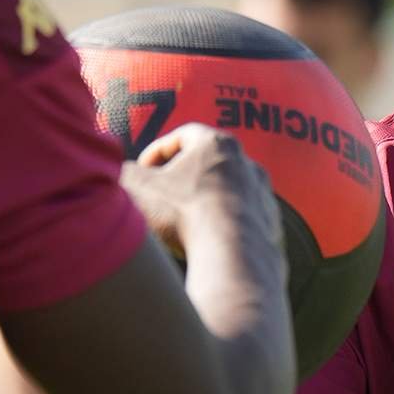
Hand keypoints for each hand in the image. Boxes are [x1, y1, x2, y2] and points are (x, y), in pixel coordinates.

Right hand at [121, 124, 282, 262]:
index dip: (156, 152)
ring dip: (204, 202)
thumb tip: (121, 173)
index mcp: (216, 143)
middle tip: (161, 195)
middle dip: (181, 177)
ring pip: (226, 192)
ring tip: (182, 223)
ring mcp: (263, 194)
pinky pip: (241, 220)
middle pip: (207, 164)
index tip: (141, 171)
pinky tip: (205, 243)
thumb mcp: (138, 188)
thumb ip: (125, 172)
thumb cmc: (183, 214)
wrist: (232, 257)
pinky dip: (223, 226)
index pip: (182, 136)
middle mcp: (247, 163)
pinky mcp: (272, 225)